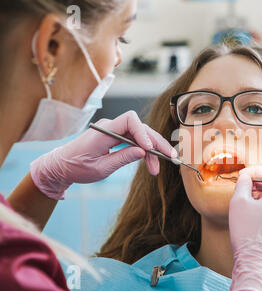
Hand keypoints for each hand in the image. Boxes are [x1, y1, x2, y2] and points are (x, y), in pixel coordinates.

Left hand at [30, 111, 175, 199]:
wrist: (61, 166)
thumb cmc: (77, 167)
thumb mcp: (100, 168)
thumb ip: (122, 158)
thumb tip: (143, 152)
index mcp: (103, 131)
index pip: (129, 120)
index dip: (143, 132)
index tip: (150, 148)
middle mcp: (110, 127)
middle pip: (140, 128)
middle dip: (156, 143)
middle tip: (169, 158)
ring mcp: (114, 131)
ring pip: (140, 136)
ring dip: (152, 151)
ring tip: (157, 168)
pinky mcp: (116, 137)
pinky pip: (134, 141)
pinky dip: (144, 151)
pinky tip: (151, 163)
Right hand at [228, 166, 261, 290]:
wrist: (256, 262)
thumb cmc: (247, 232)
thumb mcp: (239, 202)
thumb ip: (243, 183)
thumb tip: (246, 177)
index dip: (255, 172)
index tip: (243, 177)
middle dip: (258, 185)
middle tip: (243, 191)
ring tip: (247, 206)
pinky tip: (254, 218)